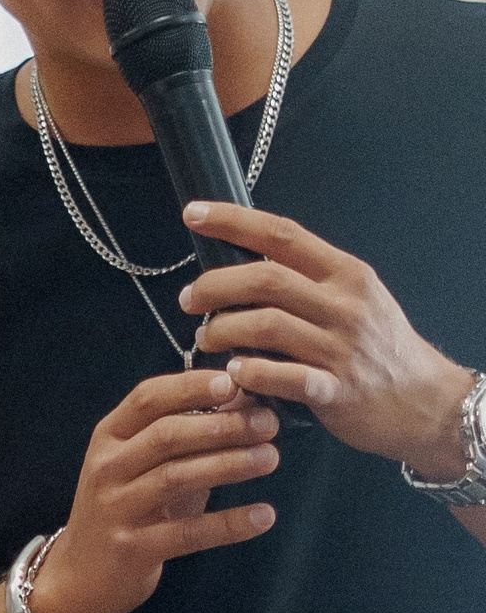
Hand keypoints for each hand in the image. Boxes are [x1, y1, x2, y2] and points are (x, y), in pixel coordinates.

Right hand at [30, 367, 281, 612]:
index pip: (149, 398)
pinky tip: (264, 515)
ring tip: (270, 458)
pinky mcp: (132, 549)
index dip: (192, 387)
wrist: (82, 575)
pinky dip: (229, 524)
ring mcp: (116, 509)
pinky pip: (187, 533)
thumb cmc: (126, 508)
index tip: (235, 382)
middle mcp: (107, 468)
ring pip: (176, 478)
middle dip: (222, 425)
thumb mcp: (143, 465)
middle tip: (268, 422)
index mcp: (109, 437)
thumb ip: (186, 435)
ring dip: (229, 465)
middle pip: (167, 435)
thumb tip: (243, 398)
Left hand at [180, 202, 473, 475]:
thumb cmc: (377, 347)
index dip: (234, 221)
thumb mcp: (353, 297)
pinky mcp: (335, 389)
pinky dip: (251, 373)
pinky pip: (284, 376)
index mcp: (343, 272)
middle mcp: (343, 303)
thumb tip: (248, 262)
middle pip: (266, 279)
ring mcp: (340, 347)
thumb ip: (307, 280)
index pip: (282, 234)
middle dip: (215, 285)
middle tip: (190, 299)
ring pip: (267, 325)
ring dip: (223, 330)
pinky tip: (233, 373)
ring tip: (205, 339)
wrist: (421, 398)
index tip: (195, 214)